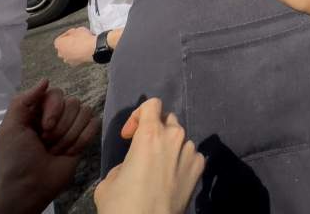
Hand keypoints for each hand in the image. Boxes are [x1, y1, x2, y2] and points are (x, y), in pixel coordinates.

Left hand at [0, 80, 97, 213]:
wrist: (29, 187)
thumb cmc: (15, 159)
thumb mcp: (9, 129)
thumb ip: (22, 101)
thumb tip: (46, 80)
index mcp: (36, 110)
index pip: (56, 93)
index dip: (54, 109)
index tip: (44, 128)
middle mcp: (55, 115)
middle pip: (73, 102)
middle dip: (61, 127)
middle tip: (47, 143)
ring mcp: (71, 126)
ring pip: (85, 112)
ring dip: (70, 135)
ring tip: (56, 150)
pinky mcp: (83, 138)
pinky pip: (94, 124)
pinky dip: (82, 139)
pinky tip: (70, 152)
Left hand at [54, 26, 95, 65]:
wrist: (93, 49)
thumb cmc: (84, 39)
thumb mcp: (78, 29)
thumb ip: (72, 32)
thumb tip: (72, 34)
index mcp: (59, 43)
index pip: (59, 39)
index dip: (66, 35)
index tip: (71, 34)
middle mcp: (61, 53)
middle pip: (62, 48)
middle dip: (68, 44)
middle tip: (75, 39)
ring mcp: (68, 59)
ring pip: (68, 54)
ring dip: (72, 50)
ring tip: (80, 45)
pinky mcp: (75, 63)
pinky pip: (74, 58)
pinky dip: (78, 55)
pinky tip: (83, 51)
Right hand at [94, 98, 205, 213]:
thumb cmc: (122, 205)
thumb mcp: (109, 180)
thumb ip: (124, 163)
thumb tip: (132, 166)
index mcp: (150, 134)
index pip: (152, 104)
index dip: (138, 116)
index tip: (130, 135)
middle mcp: (174, 137)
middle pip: (167, 120)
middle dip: (155, 130)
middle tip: (143, 150)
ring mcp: (190, 152)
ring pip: (181, 138)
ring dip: (169, 146)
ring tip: (158, 167)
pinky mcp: (200, 167)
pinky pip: (191, 155)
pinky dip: (182, 160)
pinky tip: (171, 177)